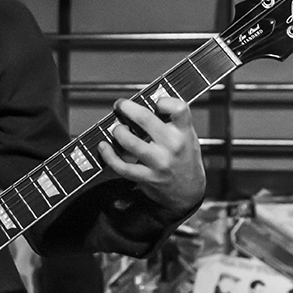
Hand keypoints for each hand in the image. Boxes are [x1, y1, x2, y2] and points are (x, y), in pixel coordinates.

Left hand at [97, 96, 205, 215]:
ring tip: (117, 129)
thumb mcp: (187, 136)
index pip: (177, 108)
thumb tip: (144, 103)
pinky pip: (122, 166)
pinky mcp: (147, 177)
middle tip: (121, 106)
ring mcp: (159, 162)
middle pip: (145, 119)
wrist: (189, 192)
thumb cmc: (185, 160)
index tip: (155, 102)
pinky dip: (108, 155)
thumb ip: (171, 121)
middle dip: (127, 108)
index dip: (163, 101)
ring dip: (118, 132)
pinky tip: (104, 147)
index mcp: (184, 132)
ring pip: (130, 142)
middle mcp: (172, 146)